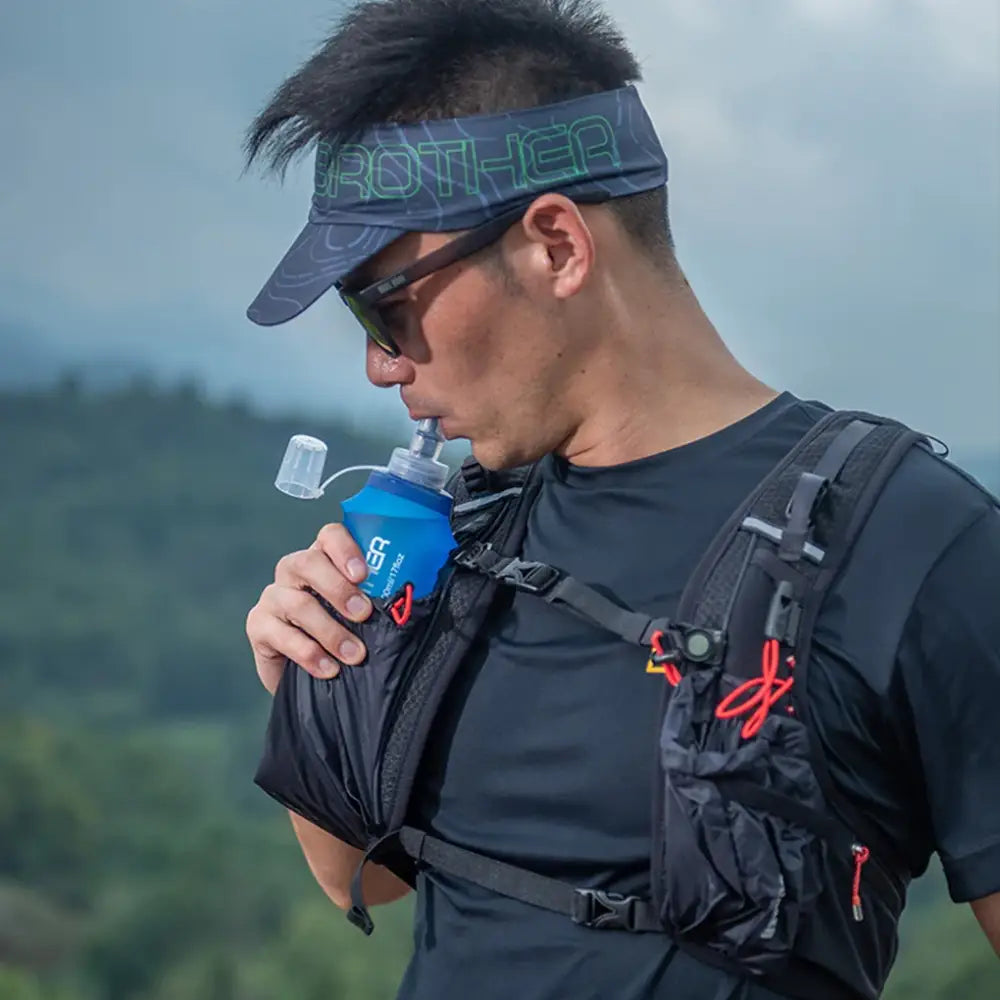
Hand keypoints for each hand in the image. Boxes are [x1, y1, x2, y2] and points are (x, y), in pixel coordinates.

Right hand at [246, 523, 373, 693]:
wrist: (310, 674)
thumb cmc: (347, 633)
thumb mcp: (364, 614)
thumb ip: (380, 600)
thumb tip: (411, 604)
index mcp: (325, 559)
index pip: (330, 536)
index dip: (345, 549)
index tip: (363, 574)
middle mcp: (294, 571)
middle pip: (308, 563)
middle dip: (338, 589)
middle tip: (363, 614)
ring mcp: (274, 597)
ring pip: (297, 603)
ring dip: (330, 630)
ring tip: (355, 654)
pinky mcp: (258, 625)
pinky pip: (280, 635)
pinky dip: (308, 653)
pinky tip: (329, 669)